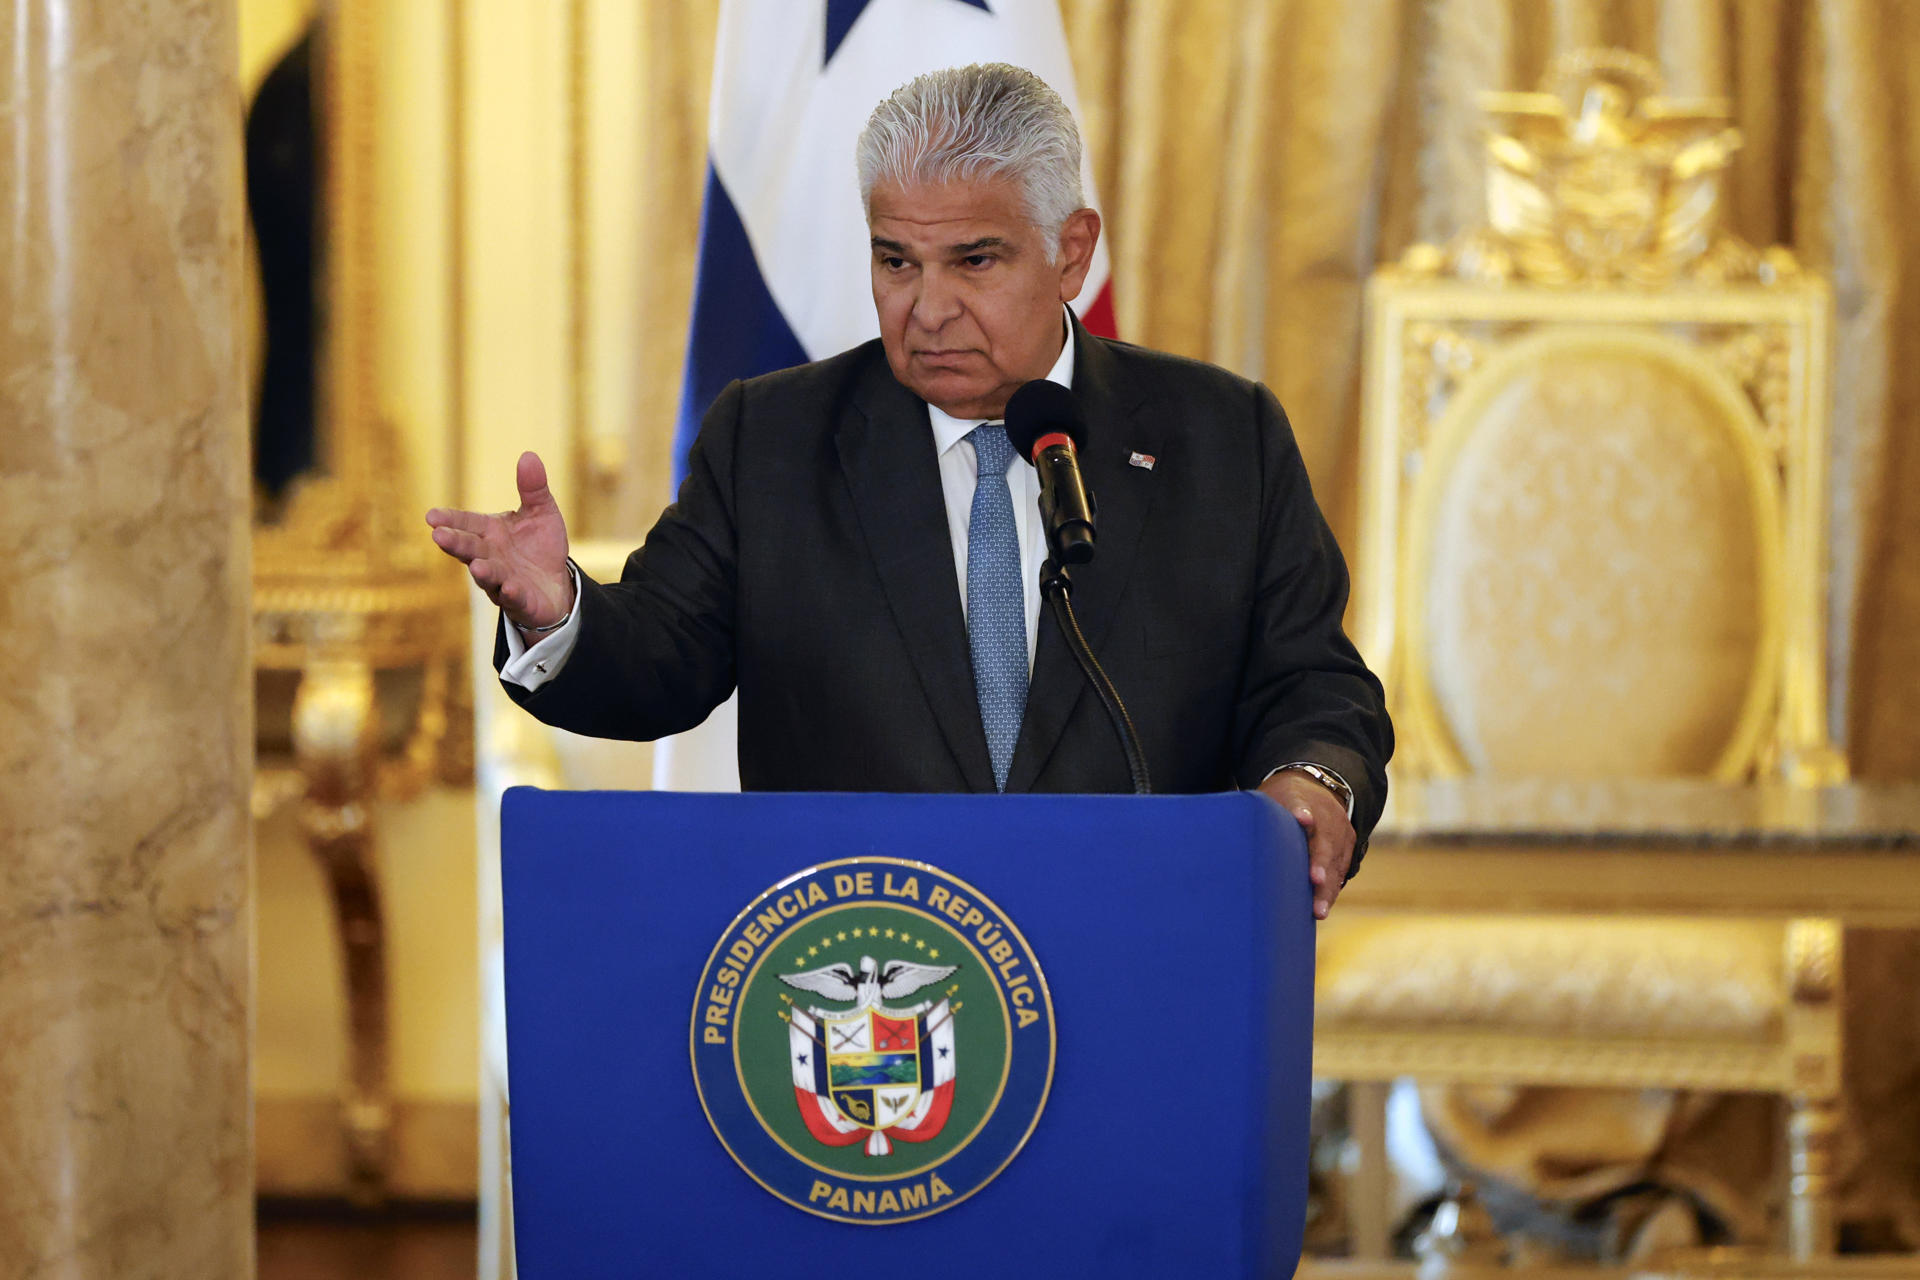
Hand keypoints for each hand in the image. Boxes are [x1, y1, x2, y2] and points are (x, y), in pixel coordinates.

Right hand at [425, 451, 574, 628]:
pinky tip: (509, 587)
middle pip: (470, 549)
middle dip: (455, 544)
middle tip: (439, 536)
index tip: (431, 516)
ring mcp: (502, 580)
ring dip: (482, 572)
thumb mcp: (542, 512)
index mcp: (491, 532)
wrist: (555, 584)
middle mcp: (490, 556)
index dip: (450, 520)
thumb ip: (533, 488)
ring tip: (477, 566)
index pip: (467, 524)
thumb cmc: (540, 546)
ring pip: (488, 576)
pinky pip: (513, 597)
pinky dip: (510, 593)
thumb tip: (529, 455)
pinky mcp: (520, 600)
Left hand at [1258, 769, 1356, 920]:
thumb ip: (1256, 816)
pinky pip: (1341, 869)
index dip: (1302, 812)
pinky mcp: (1348, 845)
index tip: (1303, 819)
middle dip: (1320, 863)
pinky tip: (1323, 907)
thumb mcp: (1269, 797)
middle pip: (1324, 841)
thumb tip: (1223, 837)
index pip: (1301, 804)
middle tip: (1315, 881)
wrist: (1316, 785)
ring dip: (1328, 887)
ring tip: (1319, 911)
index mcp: (1301, 799)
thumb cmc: (1283, 799)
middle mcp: (1326, 815)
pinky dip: (1332, 889)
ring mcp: (1340, 831)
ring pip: (1336, 861)